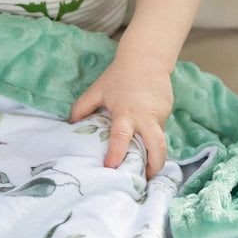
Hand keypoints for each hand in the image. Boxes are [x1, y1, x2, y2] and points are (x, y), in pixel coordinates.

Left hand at [70, 51, 173, 177]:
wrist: (147, 59)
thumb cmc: (118, 76)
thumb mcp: (97, 90)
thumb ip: (82, 108)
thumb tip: (69, 127)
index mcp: (126, 112)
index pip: (121, 136)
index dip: (116, 153)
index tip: (111, 168)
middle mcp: (146, 116)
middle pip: (156, 146)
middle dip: (154, 165)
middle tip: (145, 179)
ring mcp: (160, 115)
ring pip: (160, 140)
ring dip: (154, 155)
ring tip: (145, 168)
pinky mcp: (168, 112)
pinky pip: (160, 130)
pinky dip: (153, 139)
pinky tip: (145, 140)